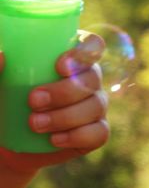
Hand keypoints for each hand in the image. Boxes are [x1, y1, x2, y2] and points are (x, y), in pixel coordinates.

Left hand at [0, 31, 108, 173]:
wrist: (3, 142)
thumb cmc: (0, 104)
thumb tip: (1, 56)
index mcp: (68, 59)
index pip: (92, 45)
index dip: (85, 52)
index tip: (60, 66)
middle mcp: (86, 80)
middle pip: (92, 77)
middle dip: (66, 91)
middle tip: (33, 100)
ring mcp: (93, 107)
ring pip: (96, 106)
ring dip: (66, 116)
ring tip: (34, 124)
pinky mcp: (93, 133)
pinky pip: (99, 133)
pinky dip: (78, 136)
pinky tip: (55, 139)